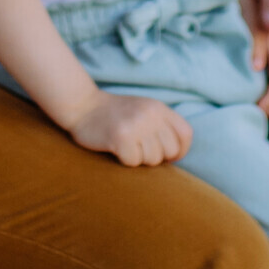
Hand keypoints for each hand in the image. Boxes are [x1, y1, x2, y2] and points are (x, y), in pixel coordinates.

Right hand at [66, 91, 190, 167]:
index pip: (186, 134)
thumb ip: (162, 125)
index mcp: (159, 107)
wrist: (82, 106)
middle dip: (156, 157)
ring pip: (152, 159)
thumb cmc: (115, 114)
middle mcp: (150, 114)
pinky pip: (133, 162)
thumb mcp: (144, 110)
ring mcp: (136, 125)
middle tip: (139, 149)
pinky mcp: (120, 137)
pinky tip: (116, 148)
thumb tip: (177, 155)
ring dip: (139, 159)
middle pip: (170, 151)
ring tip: (126, 145)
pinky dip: (125, 160)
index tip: (168, 156)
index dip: (181, 151)